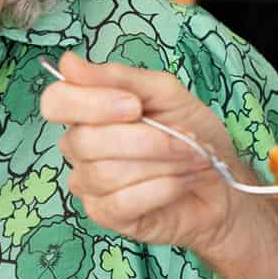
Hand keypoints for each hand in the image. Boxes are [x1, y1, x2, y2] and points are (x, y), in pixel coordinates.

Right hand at [43, 52, 267, 261]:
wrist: (220, 182)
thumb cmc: (191, 134)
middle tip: (187, 138)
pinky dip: (162, 188)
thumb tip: (70, 64)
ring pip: (107, 173)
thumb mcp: (166, 93)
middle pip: (84, 141)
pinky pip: (122, 201)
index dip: (91, 102)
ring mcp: (89, 184)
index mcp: (87, 111)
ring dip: (162, 163)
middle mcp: (79, 147)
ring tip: (192, 159)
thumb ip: (120, 77)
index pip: (57, 101)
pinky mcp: (105, 215)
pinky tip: (181, 182)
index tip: (135, 106)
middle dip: (147, 139)